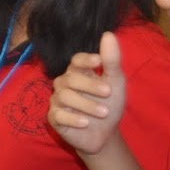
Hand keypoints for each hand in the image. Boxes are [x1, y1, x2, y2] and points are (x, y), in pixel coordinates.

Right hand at [49, 31, 126, 155]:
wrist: (105, 135)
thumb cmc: (109, 105)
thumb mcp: (115, 83)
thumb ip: (111, 61)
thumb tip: (108, 34)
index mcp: (79, 73)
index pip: (75, 60)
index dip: (84, 59)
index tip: (98, 61)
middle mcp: (65, 84)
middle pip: (70, 78)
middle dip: (90, 85)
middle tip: (108, 93)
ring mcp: (57, 101)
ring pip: (65, 96)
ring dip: (87, 104)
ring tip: (103, 112)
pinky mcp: (54, 118)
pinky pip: (58, 114)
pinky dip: (73, 118)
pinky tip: (86, 122)